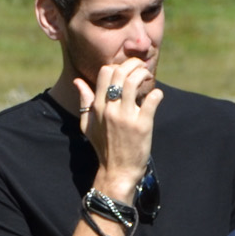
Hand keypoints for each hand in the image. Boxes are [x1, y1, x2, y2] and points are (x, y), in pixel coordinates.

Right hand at [73, 60, 160, 202]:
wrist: (117, 171)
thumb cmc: (103, 147)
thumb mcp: (88, 125)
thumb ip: (84, 101)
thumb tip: (78, 81)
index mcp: (97, 107)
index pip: (105, 72)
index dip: (118, 66)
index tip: (127, 72)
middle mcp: (110, 109)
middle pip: (120, 73)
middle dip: (134, 64)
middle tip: (142, 69)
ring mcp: (126, 117)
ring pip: (134, 82)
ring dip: (144, 74)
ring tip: (148, 77)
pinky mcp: (142, 125)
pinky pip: (151, 100)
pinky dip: (157, 94)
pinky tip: (157, 96)